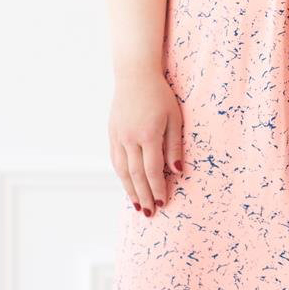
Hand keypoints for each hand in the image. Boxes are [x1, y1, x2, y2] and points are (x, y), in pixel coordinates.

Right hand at [108, 71, 183, 216]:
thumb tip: (176, 172)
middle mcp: (130, 139)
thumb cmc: (160, 95)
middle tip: (150, 214)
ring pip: (122, 171)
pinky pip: (116, 160)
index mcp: (148, 135)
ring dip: (130, 191)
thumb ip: (174, 146)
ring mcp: (118, 137)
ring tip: (138, 206)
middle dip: (144, 196)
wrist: (135, 76)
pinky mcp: (112, 134)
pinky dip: (121, 176)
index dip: (158, 189)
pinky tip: (127, 185)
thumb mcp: (174, 119)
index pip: (153, 170)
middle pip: (136, 175)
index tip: (163, 202)